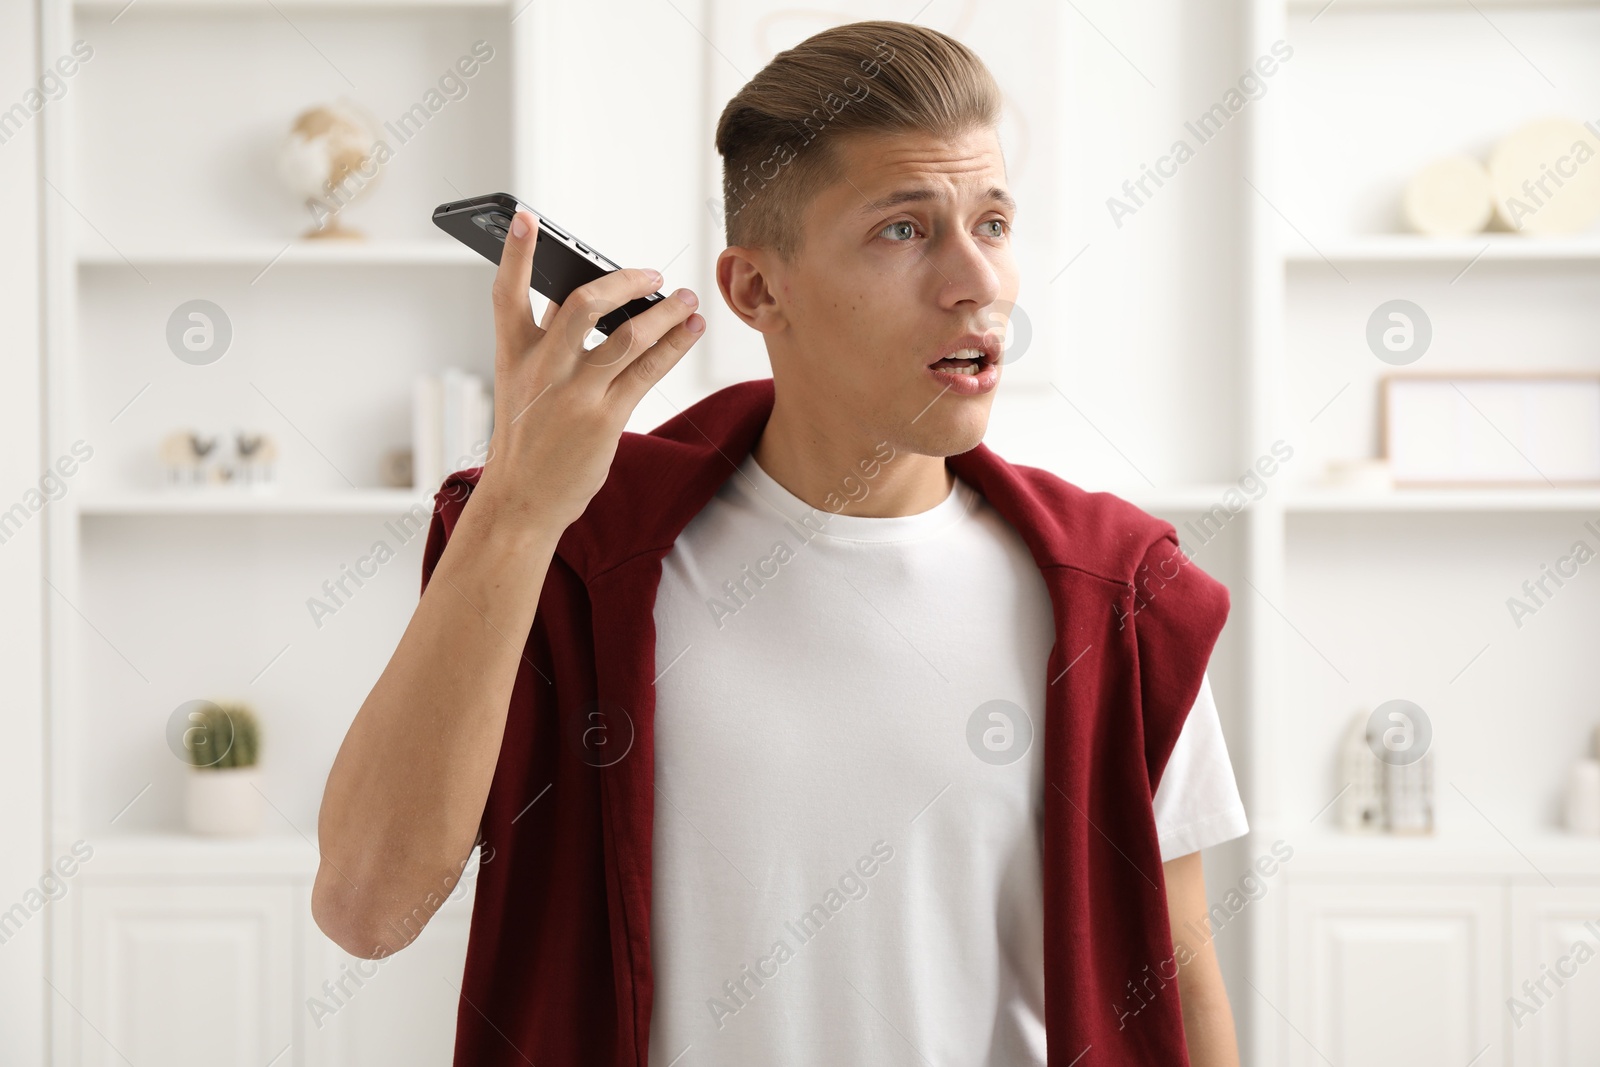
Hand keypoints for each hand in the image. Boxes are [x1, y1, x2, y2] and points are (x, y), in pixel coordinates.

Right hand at [474, 209, 704, 530]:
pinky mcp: (604, 418)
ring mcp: (575, 393)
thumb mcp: (522, 384)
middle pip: (583, 304)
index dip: (515, 252)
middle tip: (651, 274)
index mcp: (514, 354)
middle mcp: (543, 369)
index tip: (525, 216)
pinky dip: (673, 344)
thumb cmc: (527, 438)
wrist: (524, 498)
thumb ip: (545, 341)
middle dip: (624, 281)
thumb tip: (577, 300)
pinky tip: (689, 329)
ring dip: (665, 312)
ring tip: (687, 299)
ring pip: (628, 336)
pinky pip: (647, 370)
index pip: (507, 293)